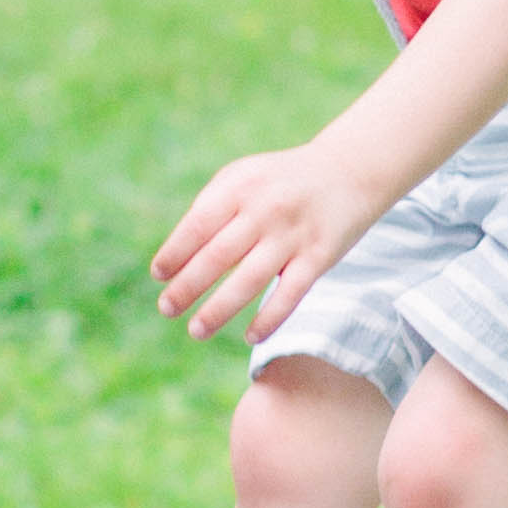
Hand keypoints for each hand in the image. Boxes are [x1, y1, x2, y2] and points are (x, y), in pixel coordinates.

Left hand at [151, 136, 392, 341]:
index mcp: (240, 186)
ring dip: (219, 310)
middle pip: (217, 256)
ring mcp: (293, 234)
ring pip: (250, 280)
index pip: (198, 225)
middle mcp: (265, 208)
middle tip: (167, 309)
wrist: (348, 171)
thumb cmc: (281, 181)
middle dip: (187, 287)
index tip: (159, 276)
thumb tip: (177, 258)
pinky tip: (250, 337)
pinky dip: (270, 318)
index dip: (175, 253)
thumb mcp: (244, 177)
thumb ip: (211, 208)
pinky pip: (290, 294)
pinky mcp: (319, 256)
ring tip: (196, 331)